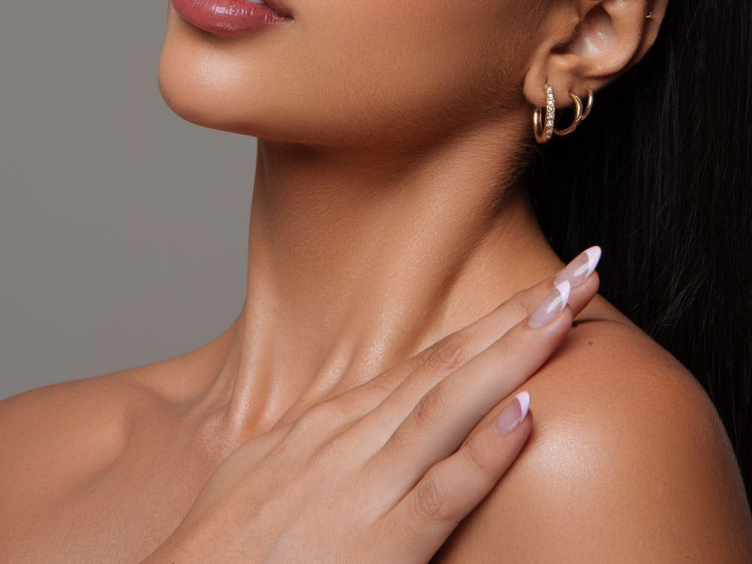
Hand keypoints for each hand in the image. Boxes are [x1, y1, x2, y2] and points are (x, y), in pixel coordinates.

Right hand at [141, 246, 601, 563]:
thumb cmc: (224, 546)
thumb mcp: (269, 469)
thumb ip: (322, 443)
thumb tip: (356, 423)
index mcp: (337, 422)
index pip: (431, 358)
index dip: (490, 321)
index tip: (543, 288)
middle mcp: (357, 436)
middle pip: (454, 361)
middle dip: (521, 313)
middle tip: (581, 269)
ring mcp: (368, 483)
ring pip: (454, 403)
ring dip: (515, 352)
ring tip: (566, 310)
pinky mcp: (379, 542)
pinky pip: (440, 492)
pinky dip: (483, 450)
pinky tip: (524, 414)